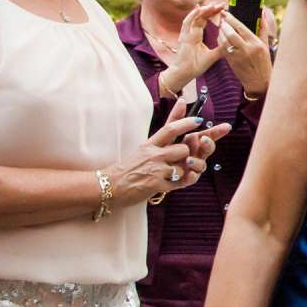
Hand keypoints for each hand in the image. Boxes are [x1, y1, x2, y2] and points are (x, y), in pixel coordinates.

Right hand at [110, 115, 227, 205]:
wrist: (108, 187)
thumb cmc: (126, 169)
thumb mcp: (141, 150)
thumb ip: (159, 141)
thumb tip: (170, 126)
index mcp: (149, 145)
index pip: (170, 129)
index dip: (186, 123)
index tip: (199, 120)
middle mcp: (153, 155)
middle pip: (183, 149)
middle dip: (187, 155)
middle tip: (180, 160)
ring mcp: (155, 170)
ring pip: (183, 166)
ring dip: (182, 171)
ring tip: (171, 174)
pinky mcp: (156, 185)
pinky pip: (179, 183)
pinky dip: (181, 183)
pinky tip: (173, 182)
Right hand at [165, 2, 225, 89]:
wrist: (185, 73)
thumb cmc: (195, 66)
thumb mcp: (212, 56)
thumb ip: (220, 49)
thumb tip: (231, 44)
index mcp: (196, 35)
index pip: (205, 21)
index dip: (212, 14)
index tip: (223, 10)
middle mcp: (191, 32)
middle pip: (200, 17)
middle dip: (210, 10)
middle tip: (221, 4)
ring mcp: (187, 34)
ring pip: (194, 17)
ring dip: (203, 10)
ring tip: (213, 5)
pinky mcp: (184, 36)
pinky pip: (187, 23)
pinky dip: (193, 15)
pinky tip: (200, 9)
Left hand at [216, 12, 273, 97]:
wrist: (259, 82)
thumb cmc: (264, 62)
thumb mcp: (265, 45)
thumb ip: (263, 28)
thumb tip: (262, 13)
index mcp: (256, 44)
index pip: (241, 27)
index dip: (231, 19)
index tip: (226, 13)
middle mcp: (246, 49)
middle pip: (230, 33)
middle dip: (224, 24)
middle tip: (221, 19)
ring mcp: (238, 56)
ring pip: (224, 41)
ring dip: (220, 32)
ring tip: (221, 27)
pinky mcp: (232, 62)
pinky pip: (222, 48)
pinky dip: (220, 41)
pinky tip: (221, 37)